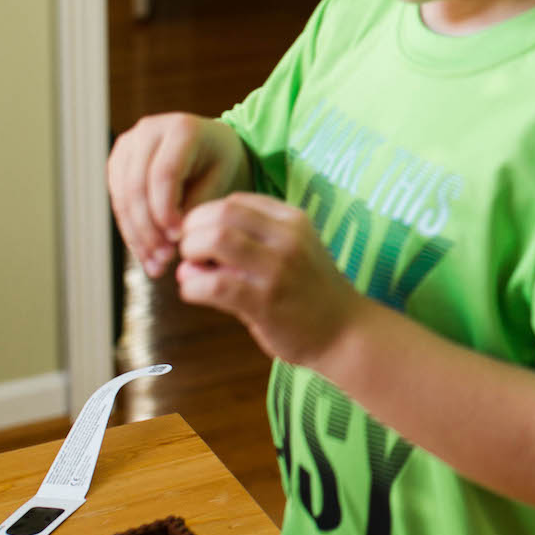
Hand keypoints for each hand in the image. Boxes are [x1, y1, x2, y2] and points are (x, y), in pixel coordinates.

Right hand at [108, 114, 248, 276]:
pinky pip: (119, 201)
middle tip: (165, 259)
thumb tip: (171, 238)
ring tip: (156, 264)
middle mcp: (148, 131)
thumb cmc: (221, 161)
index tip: (179, 239)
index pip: (164, 174)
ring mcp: (127, 145)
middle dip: (149, 229)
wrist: (210, 144)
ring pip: (123, 197)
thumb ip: (197, 203)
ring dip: (137, 235)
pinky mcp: (117, 163)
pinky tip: (146, 253)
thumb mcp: (221, 178)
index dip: (166, 210)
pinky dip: (131, 230)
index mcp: (181, 128)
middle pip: (137, 187)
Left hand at [174, 193, 362, 368]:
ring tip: (192, 272)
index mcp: (293, 220)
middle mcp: (287, 238)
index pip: (235, 202)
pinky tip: (194, 293)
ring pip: (214, 240)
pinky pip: (213, 285)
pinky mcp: (265, 302)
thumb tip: (190, 252)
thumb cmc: (310, 293)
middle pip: (220, 214)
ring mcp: (278, 269)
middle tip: (190, 255)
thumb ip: (248, 243)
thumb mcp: (293, 252)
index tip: (200, 238)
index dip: (205, 217)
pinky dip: (192, 287)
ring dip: (190, 255)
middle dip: (192, 233)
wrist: (344, 332)